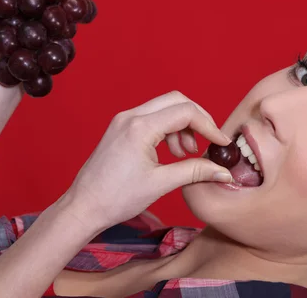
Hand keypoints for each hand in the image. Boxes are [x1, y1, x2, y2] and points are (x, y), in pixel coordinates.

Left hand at [63, 91, 233, 229]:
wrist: (84, 206)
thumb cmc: (116, 198)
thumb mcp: (160, 184)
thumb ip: (194, 172)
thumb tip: (222, 171)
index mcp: (140, 127)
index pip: (185, 112)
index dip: (208, 125)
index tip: (220, 143)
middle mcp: (130, 117)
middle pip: (176, 101)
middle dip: (197, 119)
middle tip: (208, 141)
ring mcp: (123, 120)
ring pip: (163, 108)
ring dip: (181, 126)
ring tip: (187, 153)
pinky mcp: (120, 128)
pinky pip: (151, 118)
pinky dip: (167, 130)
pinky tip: (172, 153)